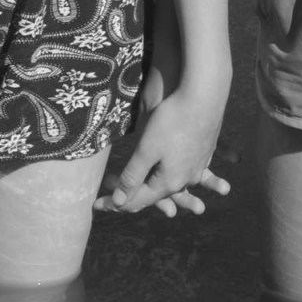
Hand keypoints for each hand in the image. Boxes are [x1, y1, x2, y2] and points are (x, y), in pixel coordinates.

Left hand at [95, 75, 230, 217]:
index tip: (96, 204)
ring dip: (151, 185)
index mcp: (170, 182)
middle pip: (153, 193)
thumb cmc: (172, 121)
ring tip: (137, 188)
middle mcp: (186, 179)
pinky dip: (168, 172)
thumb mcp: (146, 149)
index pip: (137, 200)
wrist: (205, 97)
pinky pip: (182, 168)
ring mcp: (197, 166)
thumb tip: (118, 202)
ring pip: (169, 182)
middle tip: (111, 193)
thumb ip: (132, 176)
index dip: (115, 203)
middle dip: (132, 194)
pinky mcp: (204, 152)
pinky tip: (166, 168)